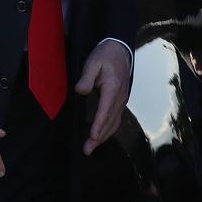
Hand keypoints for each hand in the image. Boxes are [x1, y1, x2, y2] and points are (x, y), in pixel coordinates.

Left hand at [74, 39, 131, 155]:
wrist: (120, 51)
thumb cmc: (105, 56)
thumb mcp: (93, 62)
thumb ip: (86, 76)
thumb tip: (80, 90)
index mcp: (113, 88)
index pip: (105, 110)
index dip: (99, 124)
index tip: (93, 136)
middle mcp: (120, 98)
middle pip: (110, 121)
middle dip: (99, 137)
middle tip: (87, 149)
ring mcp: (122, 101)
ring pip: (114, 123)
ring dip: (103, 137)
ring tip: (91, 147)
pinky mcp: (120, 102)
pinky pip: (115, 120)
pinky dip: (108, 130)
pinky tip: (100, 137)